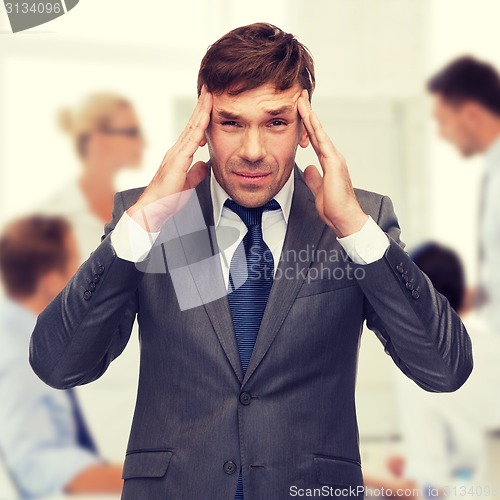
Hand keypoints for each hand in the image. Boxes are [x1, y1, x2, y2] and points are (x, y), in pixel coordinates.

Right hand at [128, 86, 211, 230]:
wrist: (153, 210)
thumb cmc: (166, 200)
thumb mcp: (187, 184)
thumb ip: (195, 173)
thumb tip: (205, 165)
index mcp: (179, 156)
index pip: (193, 132)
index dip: (202, 116)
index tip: (210, 103)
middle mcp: (176, 151)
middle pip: (192, 123)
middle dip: (202, 106)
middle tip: (210, 89)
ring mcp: (176, 154)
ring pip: (191, 127)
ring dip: (201, 110)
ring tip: (209, 94)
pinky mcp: (176, 161)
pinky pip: (191, 141)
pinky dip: (199, 127)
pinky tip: (205, 117)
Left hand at [298, 90, 367, 237]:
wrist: (345, 218)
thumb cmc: (334, 208)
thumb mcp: (318, 190)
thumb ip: (314, 178)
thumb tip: (307, 168)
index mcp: (329, 162)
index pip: (314, 139)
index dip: (306, 125)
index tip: (299, 112)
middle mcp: (333, 157)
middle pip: (317, 131)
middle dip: (307, 114)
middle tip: (299, 97)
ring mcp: (334, 158)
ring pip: (319, 132)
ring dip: (309, 116)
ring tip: (300, 101)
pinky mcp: (334, 163)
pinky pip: (322, 142)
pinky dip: (315, 129)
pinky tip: (309, 117)